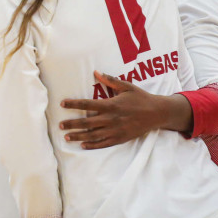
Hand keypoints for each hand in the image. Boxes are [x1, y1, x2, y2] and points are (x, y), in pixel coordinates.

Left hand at [60, 71, 182, 148]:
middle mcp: (111, 119)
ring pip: (93, 135)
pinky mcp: (120, 138)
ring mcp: (115, 130)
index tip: (62, 104)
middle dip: (72, 124)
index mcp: (111, 105)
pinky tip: (82, 145)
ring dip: (78, 136)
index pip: (87, 104)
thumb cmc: (141, 98)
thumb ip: (110, 80)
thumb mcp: (126, 86)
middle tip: (60, 125)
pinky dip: (92, 145)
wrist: (157, 113)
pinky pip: (103, 143)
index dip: (73, 104)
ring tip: (66, 137)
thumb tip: (96, 72)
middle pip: (87, 122)